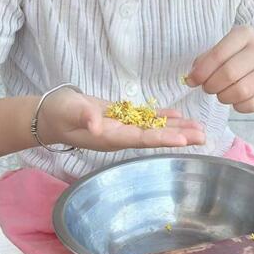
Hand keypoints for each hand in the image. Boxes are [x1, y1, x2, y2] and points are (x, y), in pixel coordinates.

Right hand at [39, 88, 205, 151]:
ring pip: (155, 128)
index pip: (141, 139)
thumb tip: (97, 125)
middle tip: (204, 136)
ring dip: (177, 128)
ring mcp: (122, 128)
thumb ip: (82, 117)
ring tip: (200, 128)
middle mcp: (121, 136)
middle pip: (155, 137)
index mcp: (110, 138)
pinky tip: (179, 116)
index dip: (163, 139)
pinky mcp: (121, 118)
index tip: (183, 141)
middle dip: (180, 136)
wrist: (49, 115)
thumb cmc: (57, 114)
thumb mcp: (67, 112)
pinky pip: (146, 119)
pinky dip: (163, 117)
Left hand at [186, 26, 253, 113]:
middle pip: (228, 74)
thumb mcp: (229, 46)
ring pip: (240, 92)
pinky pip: (250, 105)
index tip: (192, 80)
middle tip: (208, 87)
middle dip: (211, 85)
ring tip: (221, 93)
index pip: (218, 55)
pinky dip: (238, 106)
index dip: (201, 71)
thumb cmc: (247, 54)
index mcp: (245, 34)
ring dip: (223, 97)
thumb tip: (190, 78)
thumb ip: (208, 58)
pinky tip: (236, 99)